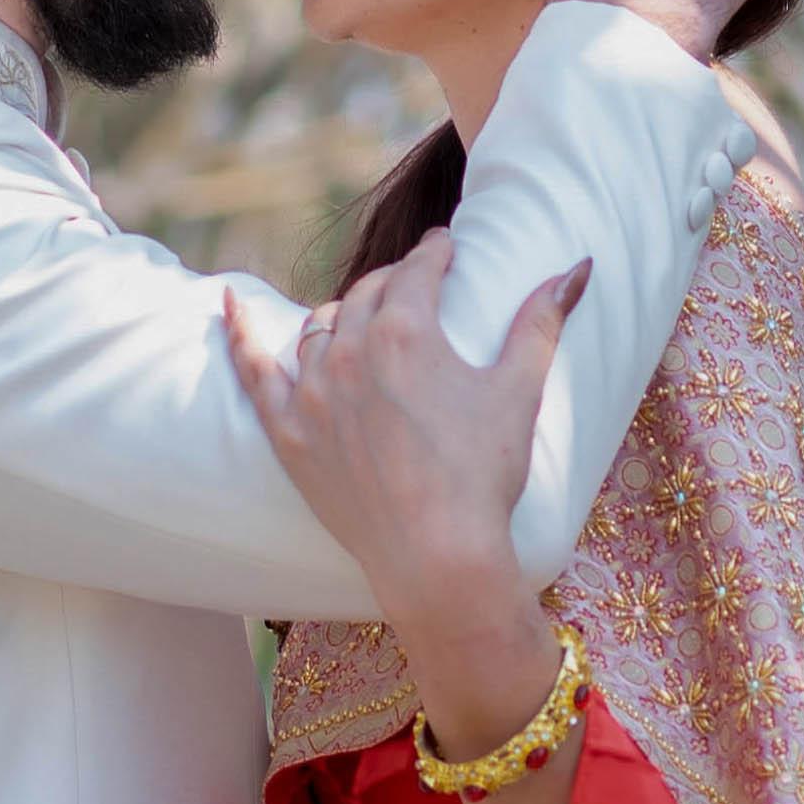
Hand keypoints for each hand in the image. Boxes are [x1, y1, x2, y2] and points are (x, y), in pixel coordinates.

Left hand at [223, 228, 588, 631]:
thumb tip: (578, 266)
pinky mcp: (288, 432)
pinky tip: (226, 303)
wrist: (437, 556)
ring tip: (360, 317)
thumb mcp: (518, 390)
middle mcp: (349, 349)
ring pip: (319, 329)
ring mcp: (312, 391)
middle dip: (395, 284)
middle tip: (414, 286)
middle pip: (368, 295)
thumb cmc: (484, 474)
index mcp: (405, 329)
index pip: (419, 270)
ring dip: (342, 315)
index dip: (437, 253)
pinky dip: (238, 333)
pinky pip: (253, 371)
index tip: (446, 247)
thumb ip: (541, 321)